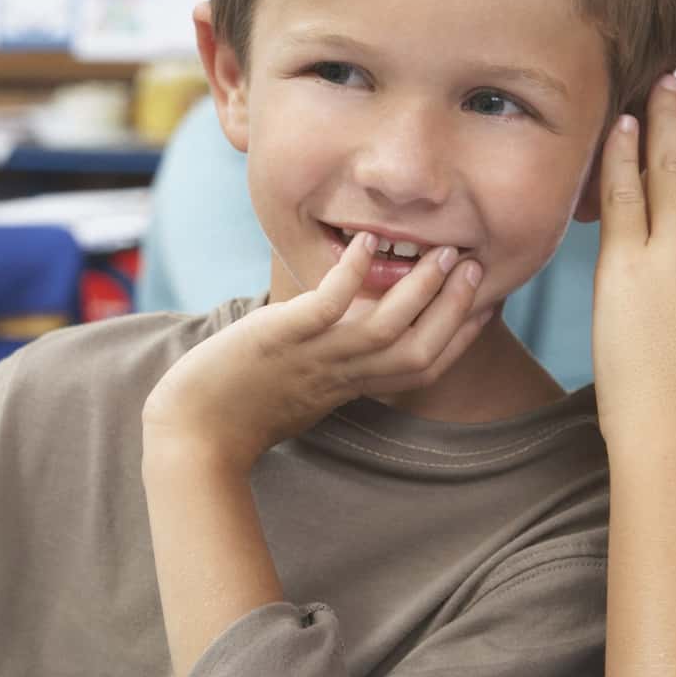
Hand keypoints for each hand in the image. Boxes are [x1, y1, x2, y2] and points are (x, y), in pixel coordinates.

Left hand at [141, 231, 488, 471]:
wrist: (192, 434)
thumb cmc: (240, 410)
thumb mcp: (300, 387)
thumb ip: (330, 364)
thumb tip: (345, 332)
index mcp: (349, 388)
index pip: (421, 367)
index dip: (457, 337)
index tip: (483, 304)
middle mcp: (340, 377)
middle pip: (418, 350)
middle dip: (454, 309)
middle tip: (475, 264)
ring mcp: (311, 358)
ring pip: (385, 329)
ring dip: (420, 290)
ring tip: (442, 251)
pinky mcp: (280, 340)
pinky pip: (326, 307)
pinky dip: (350, 275)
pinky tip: (366, 242)